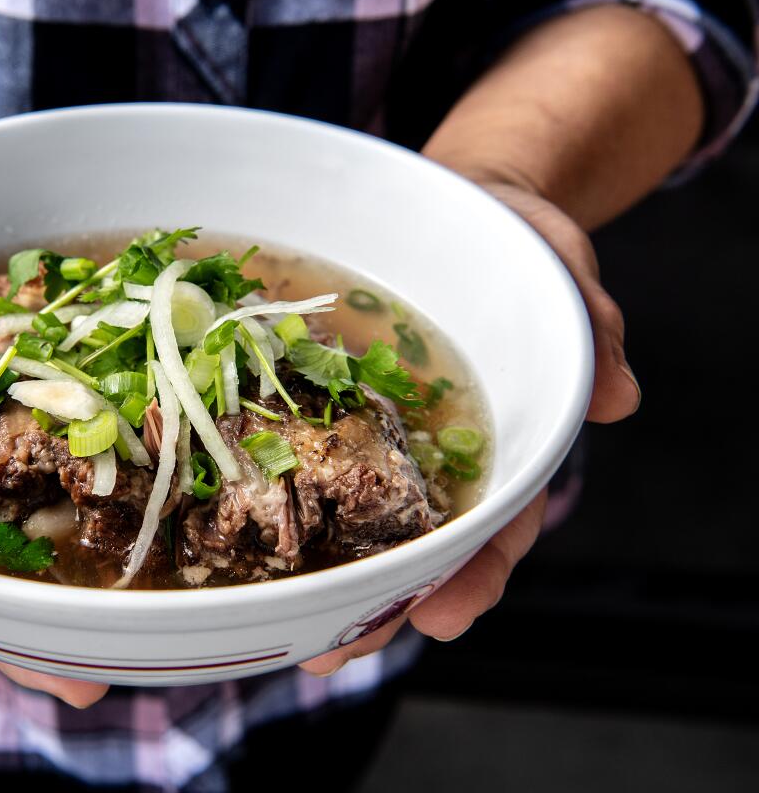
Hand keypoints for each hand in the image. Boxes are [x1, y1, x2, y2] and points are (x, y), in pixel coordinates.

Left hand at [299, 181, 640, 676]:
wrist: (456, 208)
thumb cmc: (516, 246)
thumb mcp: (560, 271)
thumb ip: (589, 327)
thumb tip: (618, 396)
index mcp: (502, 439)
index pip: (499, 523)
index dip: (474, 573)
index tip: (443, 615)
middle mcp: (440, 457)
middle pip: (418, 547)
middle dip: (382, 604)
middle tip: (339, 648)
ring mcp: (380, 440)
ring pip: (356, 523)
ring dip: (324, 577)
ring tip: (286, 626)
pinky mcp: (328, 411)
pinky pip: (301, 459)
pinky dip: (274, 500)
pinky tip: (237, 537)